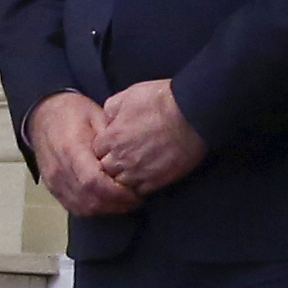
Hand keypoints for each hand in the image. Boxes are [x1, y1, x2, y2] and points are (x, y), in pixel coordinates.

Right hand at [27, 89, 137, 218]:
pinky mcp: (52, 187)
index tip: (134, 193)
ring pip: (82, 207)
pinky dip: (92, 209)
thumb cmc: (73, 113)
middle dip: (115, 204)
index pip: (93, 182)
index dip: (116, 193)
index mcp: (71, 149)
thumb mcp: (97, 116)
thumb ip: (113, 138)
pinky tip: (106, 203)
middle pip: (89, 199)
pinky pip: (73, 206)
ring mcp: (54, 180)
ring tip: (124, 203)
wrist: (44, 115)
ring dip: (105, 209)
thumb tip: (133, 157)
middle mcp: (59, 169)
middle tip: (135, 200)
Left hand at [95, 78, 209, 200]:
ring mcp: (139, 172)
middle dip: (110, 165)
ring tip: (134, 170)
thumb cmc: (160, 101)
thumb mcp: (128, 95)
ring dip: (124, 178)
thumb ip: (111, 110)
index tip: (113, 144)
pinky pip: (140, 192)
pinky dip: (140, 187)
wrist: (191, 113)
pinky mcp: (157, 181)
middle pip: (105, 171)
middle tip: (123, 158)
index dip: (104, 148)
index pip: (95, 152)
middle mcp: (121, 159)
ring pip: (120, 185)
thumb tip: (107, 121)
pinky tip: (146, 177)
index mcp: (111, 138)